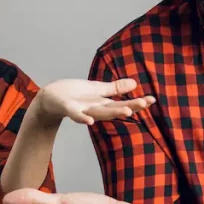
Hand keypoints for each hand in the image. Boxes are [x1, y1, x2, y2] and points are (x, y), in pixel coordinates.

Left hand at [35, 78, 154, 125]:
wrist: (50, 98)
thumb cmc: (73, 94)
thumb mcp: (96, 89)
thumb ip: (114, 88)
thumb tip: (134, 83)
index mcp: (102, 104)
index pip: (123, 103)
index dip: (137, 103)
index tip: (153, 100)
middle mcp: (94, 109)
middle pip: (114, 109)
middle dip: (130, 107)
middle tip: (145, 104)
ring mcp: (82, 110)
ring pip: (99, 113)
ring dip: (112, 113)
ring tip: (127, 110)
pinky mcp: (68, 108)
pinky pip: (75, 114)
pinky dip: (82, 118)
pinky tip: (89, 121)